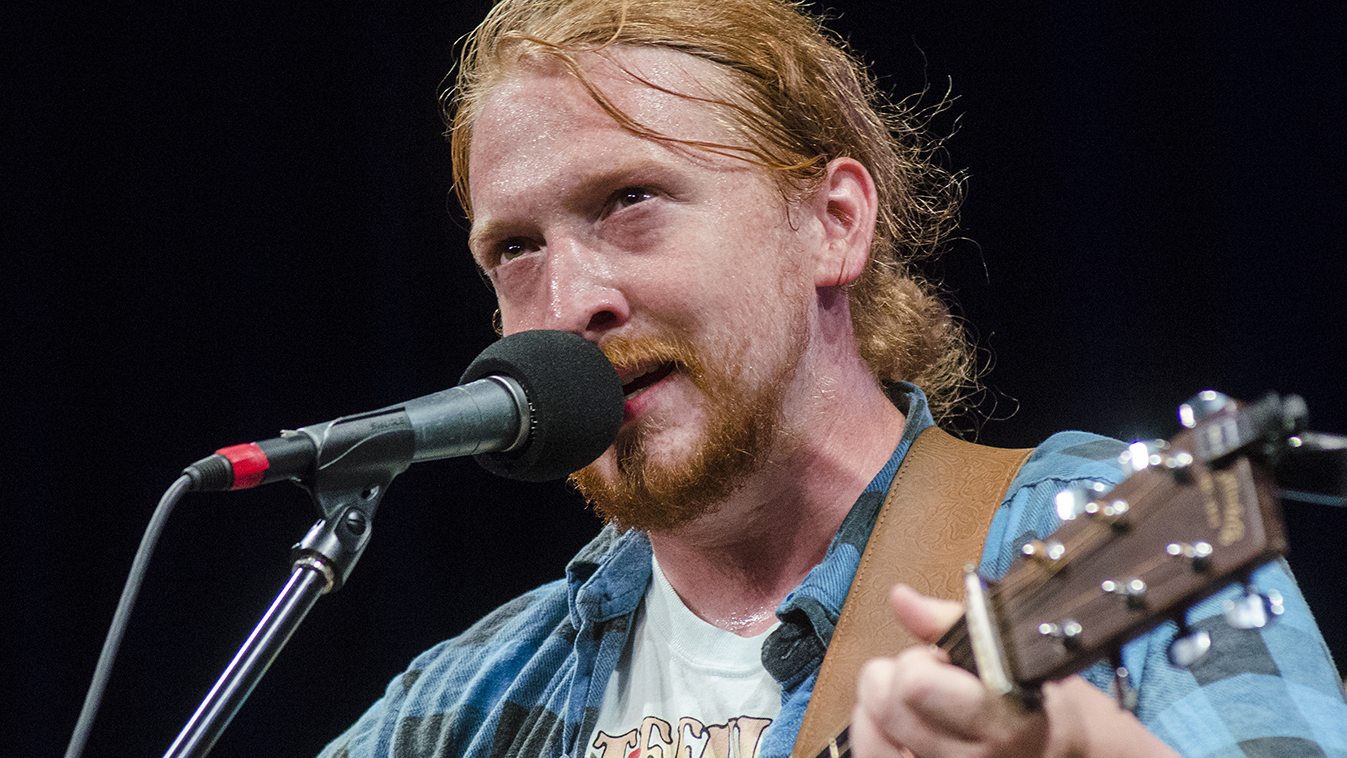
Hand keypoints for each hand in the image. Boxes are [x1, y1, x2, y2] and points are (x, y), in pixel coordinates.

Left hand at [848, 585, 1180, 757]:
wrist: (1063, 752)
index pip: (915, 685)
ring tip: (911, 700)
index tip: (941, 659)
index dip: (917, 661)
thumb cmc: (1034, 695)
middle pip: (886, 705)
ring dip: (881, 708)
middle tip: (926, 675)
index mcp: (1000, 714)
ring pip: (871, 737)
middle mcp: (975, 757)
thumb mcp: (1011, 649)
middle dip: (894, 677)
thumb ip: (950, 621)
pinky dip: (874, 735)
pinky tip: (893, 723)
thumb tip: (901, 597)